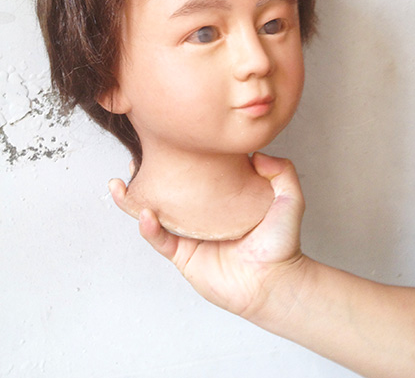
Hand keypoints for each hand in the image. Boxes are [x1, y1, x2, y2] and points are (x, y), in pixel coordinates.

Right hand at [109, 153, 305, 318]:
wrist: (276, 281)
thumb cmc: (281, 242)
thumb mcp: (289, 198)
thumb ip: (281, 170)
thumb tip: (256, 155)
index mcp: (222, 200)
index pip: (199, 175)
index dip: (185, 158)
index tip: (173, 139)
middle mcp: (202, 215)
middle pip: (170, 192)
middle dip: (150, 174)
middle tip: (137, 156)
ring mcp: (191, 235)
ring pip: (155, 214)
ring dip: (135, 200)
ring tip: (120, 183)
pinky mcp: (184, 256)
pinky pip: (161, 240)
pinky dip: (149, 228)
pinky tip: (146, 213)